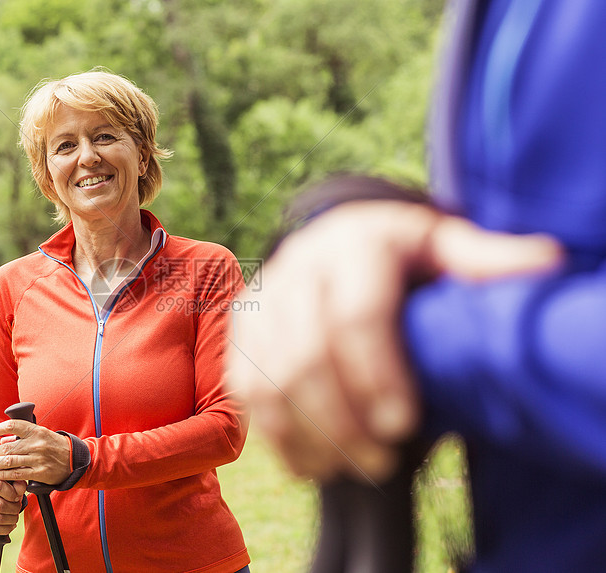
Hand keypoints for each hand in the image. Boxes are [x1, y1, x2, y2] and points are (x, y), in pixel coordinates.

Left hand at [0, 420, 71, 484]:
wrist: (74, 460)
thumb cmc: (54, 445)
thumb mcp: (41, 435)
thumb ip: (21, 437)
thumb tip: (3, 439)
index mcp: (36, 431)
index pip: (13, 425)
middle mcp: (36, 444)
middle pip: (8, 448)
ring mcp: (38, 459)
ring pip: (10, 461)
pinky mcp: (40, 473)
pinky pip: (18, 474)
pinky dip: (5, 475)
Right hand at [0, 474, 26, 535]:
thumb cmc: (3, 489)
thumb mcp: (10, 482)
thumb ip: (18, 484)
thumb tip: (20, 490)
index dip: (12, 493)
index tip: (17, 497)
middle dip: (14, 509)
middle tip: (18, 508)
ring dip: (12, 519)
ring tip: (15, 516)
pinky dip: (6, 529)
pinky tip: (11, 525)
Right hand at [226, 200, 561, 482]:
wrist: (334, 243)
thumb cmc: (401, 255)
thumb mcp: (442, 246)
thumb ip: (483, 260)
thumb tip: (544, 264)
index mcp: (353, 242)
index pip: (356, 314)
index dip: (378, 375)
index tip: (404, 425)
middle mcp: (297, 267)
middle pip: (305, 354)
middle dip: (342, 419)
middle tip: (382, 460)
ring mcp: (261, 299)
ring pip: (268, 378)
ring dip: (309, 434)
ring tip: (351, 468)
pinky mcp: (241, 331)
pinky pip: (245, 390)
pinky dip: (276, 435)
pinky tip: (313, 463)